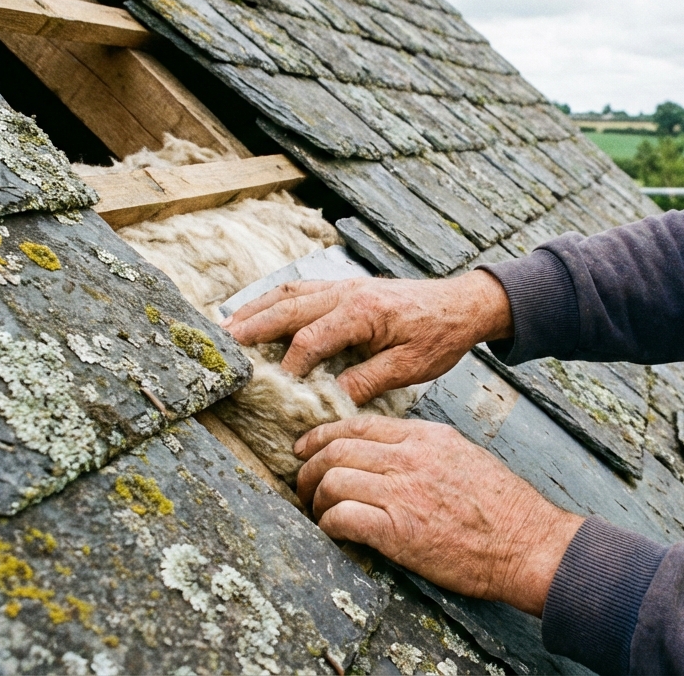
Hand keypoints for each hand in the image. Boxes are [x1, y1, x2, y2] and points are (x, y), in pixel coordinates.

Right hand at [222, 270, 512, 404]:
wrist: (462, 304)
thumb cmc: (439, 336)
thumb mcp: (409, 367)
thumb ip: (368, 381)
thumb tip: (330, 398)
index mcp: (363, 313)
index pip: (311, 338)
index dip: (290, 363)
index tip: (276, 386)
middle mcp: (347, 293)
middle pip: (288, 309)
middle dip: (252, 328)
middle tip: (222, 346)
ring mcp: (343, 286)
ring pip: (288, 294)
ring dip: (256, 310)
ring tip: (226, 329)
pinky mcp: (345, 288)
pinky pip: (300, 290)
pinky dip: (274, 301)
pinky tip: (259, 313)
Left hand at [295, 416, 584, 615]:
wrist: (528, 544)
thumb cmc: (505, 510)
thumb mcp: (465, 459)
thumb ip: (426, 453)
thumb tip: (391, 459)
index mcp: (427, 437)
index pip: (359, 424)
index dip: (323, 435)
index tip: (307, 448)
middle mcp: (410, 457)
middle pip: (337, 448)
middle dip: (309, 468)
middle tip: (303, 486)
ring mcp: (402, 492)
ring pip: (332, 479)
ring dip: (316, 499)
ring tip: (318, 515)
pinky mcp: (397, 530)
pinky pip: (342, 517)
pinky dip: (329, 525)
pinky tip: (334, 534)